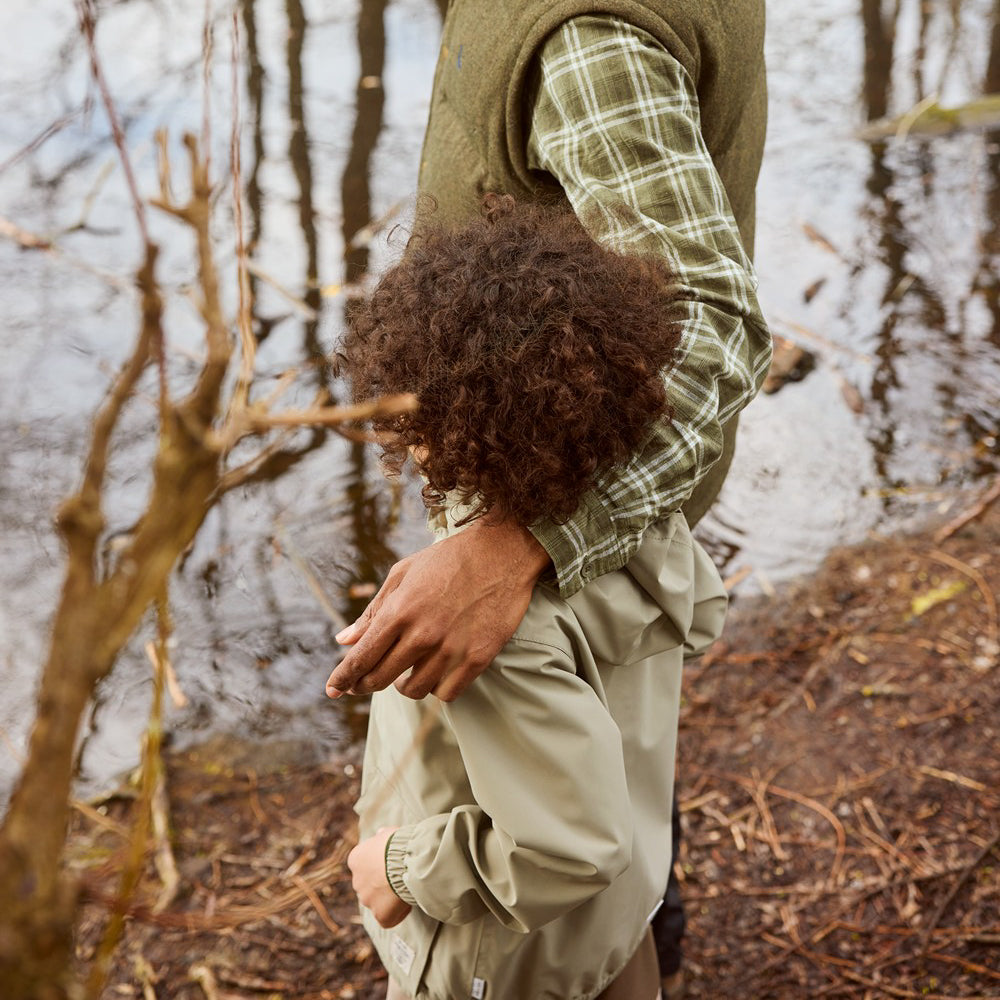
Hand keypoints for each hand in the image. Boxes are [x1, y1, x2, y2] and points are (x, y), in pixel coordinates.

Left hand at [326, 518, 550, 700]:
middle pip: (380, 679)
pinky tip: (436, 673)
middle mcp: (423, 634)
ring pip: (414, 690)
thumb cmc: (447, 560)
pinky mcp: (478, 658)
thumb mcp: (403, 575)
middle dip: (364, 685)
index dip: (343, 678)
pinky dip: (436, 688)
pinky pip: (446, 693)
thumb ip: (373, 611)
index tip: (332, 690)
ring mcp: (451, 649)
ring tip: (408, 671)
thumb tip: (343, 640)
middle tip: (362, 684)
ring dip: (405, 685)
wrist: (502, 553)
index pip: (361, 657)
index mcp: (400, 611)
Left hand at [348, 827, 411, 927]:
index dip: (379, 866)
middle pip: (369, 886)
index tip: (392, 864)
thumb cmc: (398, 843)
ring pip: (377, 902)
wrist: (405, 860)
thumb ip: (381, 837)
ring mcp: (367, 899)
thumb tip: (380, 834)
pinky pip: (388, 918)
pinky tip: (408, 902)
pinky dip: (397, 914)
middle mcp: (356, 881)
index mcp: (356, 859)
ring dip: (389, 899)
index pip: (364, 866)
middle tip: (401, 877)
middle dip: (382, 884)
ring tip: (406, 888)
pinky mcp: (380, 914)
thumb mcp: (388, 833)